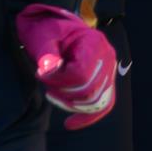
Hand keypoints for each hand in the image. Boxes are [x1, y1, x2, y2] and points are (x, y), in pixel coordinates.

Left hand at [14, 3, 117, 128]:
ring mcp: (109, 70)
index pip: (82, 74)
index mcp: (94, 43)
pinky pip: (103, 104)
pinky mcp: (105, 81)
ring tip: (52, 95)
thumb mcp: (43, 36)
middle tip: (45, 85)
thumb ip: (46, 53)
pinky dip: (88, 117)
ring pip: (97, 101)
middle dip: (64, 94)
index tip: (41, 74)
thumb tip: (49, 69)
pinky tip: (70, 124)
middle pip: (91, 90)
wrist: (56, 26)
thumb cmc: (49, 29)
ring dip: (71, 104)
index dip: (59, 81)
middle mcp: (108, 57)